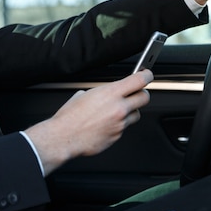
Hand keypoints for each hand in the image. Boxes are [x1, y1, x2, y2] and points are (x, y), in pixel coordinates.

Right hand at [25, 70, 152, 175]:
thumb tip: (107, 94)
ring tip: (116, 111)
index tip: (146, 74)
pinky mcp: (117, 136)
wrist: (65, 137)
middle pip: (144, 97)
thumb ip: (102, 93)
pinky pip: (124, 128)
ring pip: (136, 114)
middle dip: (141, 94)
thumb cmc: (70, 116)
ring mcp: (120, 123)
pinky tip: (106, 124)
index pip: (139, 80)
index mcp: (110, 93)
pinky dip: (118, 125)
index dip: (146, 75)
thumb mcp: (84, 95)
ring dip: (130, 111)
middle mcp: (118, 108)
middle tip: (135, 93)